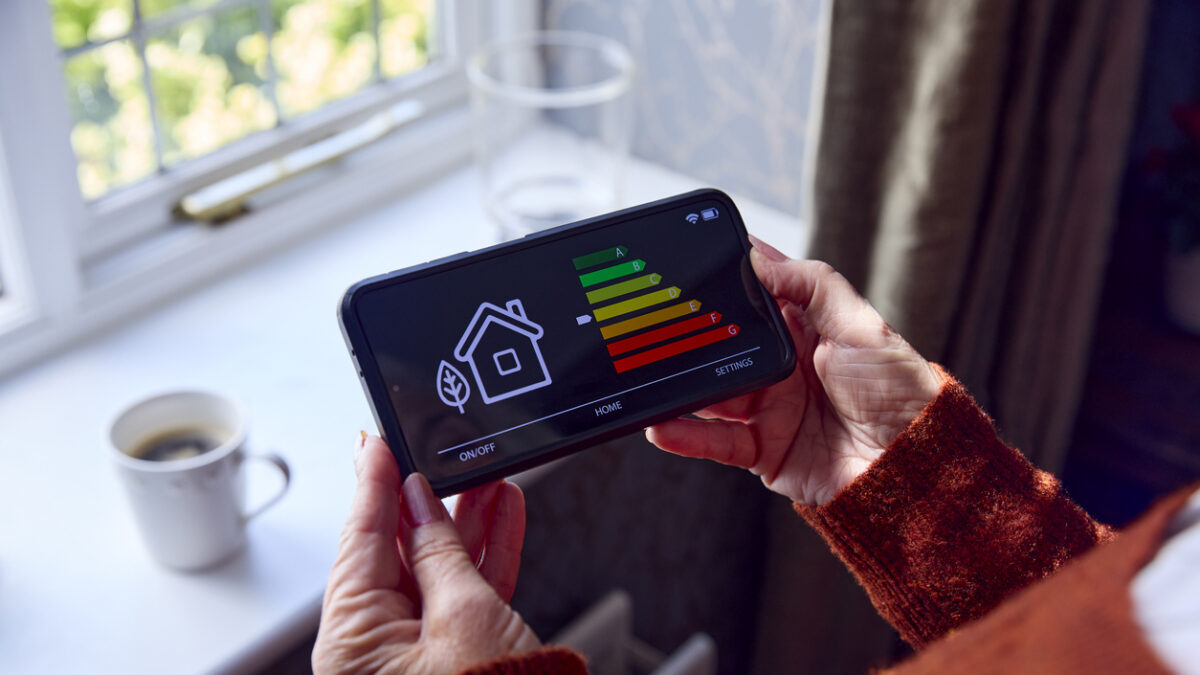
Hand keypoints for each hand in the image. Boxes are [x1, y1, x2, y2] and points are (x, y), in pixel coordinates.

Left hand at [313, 435, 538, 673]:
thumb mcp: (465, 615)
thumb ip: (440, 551)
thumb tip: (419, 501)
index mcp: (353, 641)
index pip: (359, 541)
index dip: (373, 484)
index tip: (376, 441)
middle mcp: (375, 650)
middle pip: (396, 552)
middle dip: (426, 500)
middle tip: (440, 451)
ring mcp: (415, 656)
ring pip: (437, 568)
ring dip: (465, 522)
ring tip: (488, 477)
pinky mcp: (453, 659)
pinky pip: (462, 595)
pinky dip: (484, 557)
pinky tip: (503, 516)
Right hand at [646, 237, 943, 504]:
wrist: (915, 467)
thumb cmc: (898, 390)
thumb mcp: (861, 324)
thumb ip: (810, 284)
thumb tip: (756, 257)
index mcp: (802, 328)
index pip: (751, 295)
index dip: (722, 279)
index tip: (687, 262)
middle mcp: (777, 366)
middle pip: (720, 344)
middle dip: (689, 334)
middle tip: (655, 322)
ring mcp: (765, 408)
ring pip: (708, 392)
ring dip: (678, 385)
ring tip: (648, 375)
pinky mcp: (759, 449)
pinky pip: (714, 441)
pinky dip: (685, 435)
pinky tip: (661, 425)